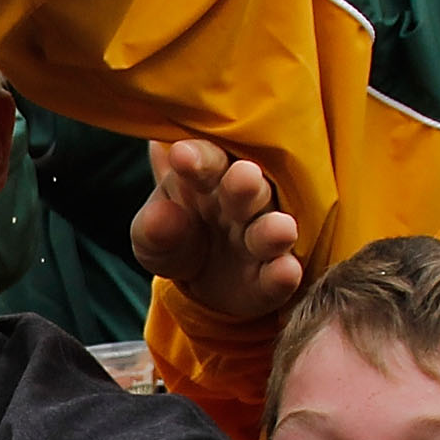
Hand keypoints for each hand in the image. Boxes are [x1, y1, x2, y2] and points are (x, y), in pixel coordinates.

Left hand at [129, 139, 302, 323]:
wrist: (197, 283)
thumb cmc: (176, 238)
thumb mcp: (152, 235)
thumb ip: (153, 226)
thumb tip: (159, 217)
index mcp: (209, 176)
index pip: (207, 159)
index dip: (197, 158)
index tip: (181, 156)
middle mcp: (243, 201)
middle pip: (248, 187)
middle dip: (245, 184)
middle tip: (245, 175)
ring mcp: (262, 238)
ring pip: (271, 229)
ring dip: (274, 229)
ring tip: (280, 228)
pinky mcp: (272, 277)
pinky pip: (278, 275)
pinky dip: (283, 275)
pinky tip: (287, 271)